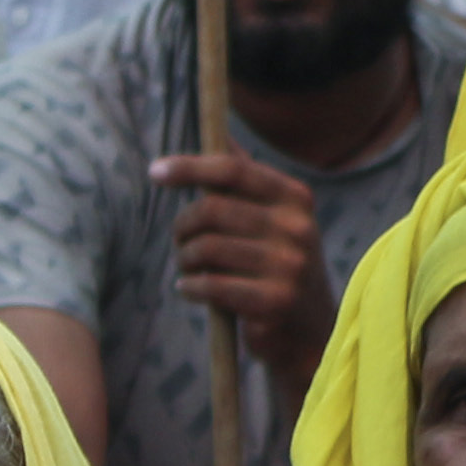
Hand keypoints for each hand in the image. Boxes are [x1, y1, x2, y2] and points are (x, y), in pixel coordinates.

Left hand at [151, 147, 335, 383]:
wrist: (310, 331)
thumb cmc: (279, 265)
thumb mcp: (276, 218)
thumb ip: (247, 180)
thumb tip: (221, 134)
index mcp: (296, 197)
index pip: (234, 169)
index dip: (190, 167)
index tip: (155, 171)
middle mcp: (297, 226)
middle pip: (212, 209)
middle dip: (183, 226)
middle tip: (180, 240)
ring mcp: (289, 265)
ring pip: (206, 248)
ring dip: (184, 260)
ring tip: (188, 269)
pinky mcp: (274, 301)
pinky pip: (211, 285)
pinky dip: (191, 287)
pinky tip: (192, 290)